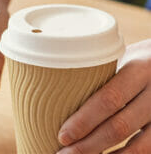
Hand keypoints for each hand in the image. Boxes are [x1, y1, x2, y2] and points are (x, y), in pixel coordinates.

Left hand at [57, 39, 150, 153]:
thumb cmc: (138, 61)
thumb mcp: (124, 59)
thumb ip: (102, 77)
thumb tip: (61, 95)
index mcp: (140, 69)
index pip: (109, 99)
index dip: (84, 121)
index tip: (63, 136)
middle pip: (119, 126)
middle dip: (88, 144)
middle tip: (64, 153)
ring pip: (136, 146)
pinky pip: (146, 150)